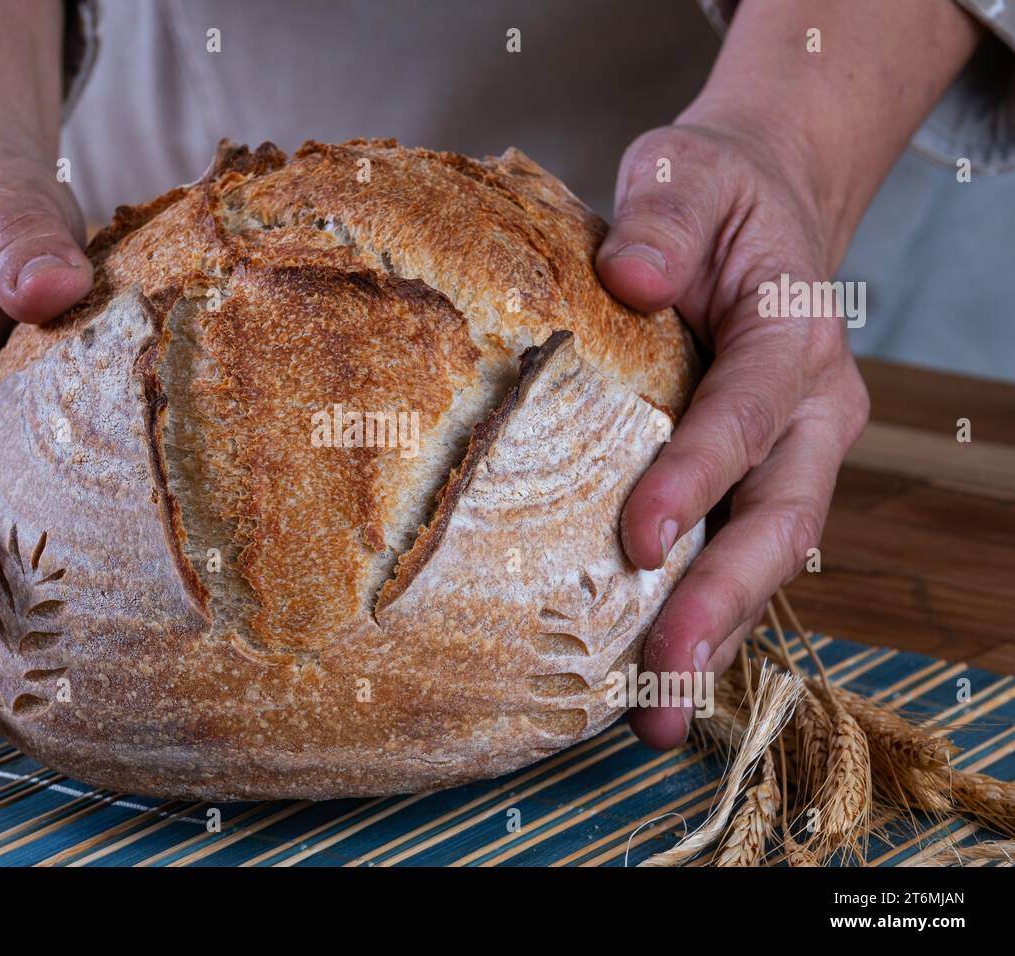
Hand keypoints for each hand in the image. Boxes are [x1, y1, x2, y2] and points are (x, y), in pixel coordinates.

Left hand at [596, 119, 868, 747]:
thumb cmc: (714, 196)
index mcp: (791, 334)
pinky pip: (736, 556)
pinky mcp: (757, 480)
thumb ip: (664, 218)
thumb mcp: (685, 173)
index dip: (696, 478)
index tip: (638, 537)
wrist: (757, 210)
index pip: (744, 415)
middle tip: (663, 677)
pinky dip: (703, 618)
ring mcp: (789, 455)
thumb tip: (629, 276)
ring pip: (764, 558)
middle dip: (720, 602)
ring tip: (655, 717)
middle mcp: (807, 410)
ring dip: (713, 638)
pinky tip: (655, 678)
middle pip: (777, 520)